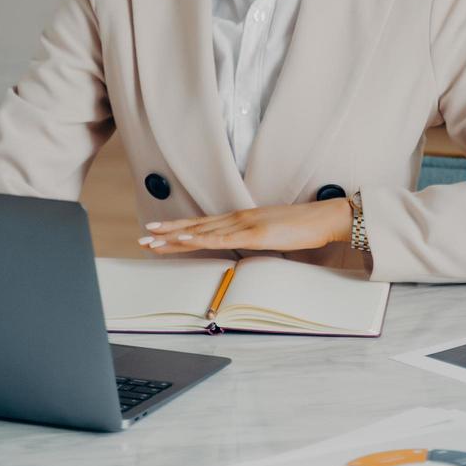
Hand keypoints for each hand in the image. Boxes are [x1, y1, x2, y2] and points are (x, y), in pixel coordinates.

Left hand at [138, 199, 351, 254]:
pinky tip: (186, 241)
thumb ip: (253, 239)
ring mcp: (244, 224)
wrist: (323, 218)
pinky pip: (223, 239)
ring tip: (153, 241)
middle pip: (196, 227)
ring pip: (203, 232)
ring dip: (175, 237)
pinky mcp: (255, 234)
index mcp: (240, 219)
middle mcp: (237, 218)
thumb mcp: (271, 235)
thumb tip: (242, 248)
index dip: (178, 229)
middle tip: (143, 237)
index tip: (157, 232)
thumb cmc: (301, 227)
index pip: (202, 225)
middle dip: (168, 233)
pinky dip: (202, 240)